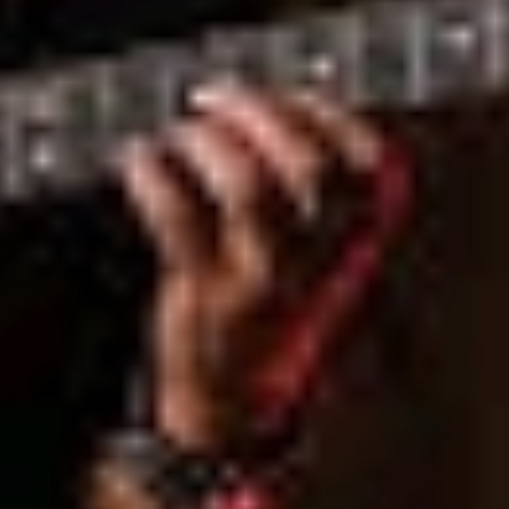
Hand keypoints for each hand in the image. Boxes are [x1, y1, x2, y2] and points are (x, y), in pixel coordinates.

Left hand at [117, 81, 405, 453]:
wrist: (228, 414)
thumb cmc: (266, 326)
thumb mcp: (315, 267)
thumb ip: (308, 199)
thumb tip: (276, 113)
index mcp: (357, 250)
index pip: (370, 165)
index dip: (328, 115)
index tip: (287, 94)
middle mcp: (318, 264)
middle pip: (306, 164)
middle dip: (257, 112)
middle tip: (213, 101)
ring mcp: (261, 280)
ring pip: (244, 184)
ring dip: (204, 139)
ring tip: (179, 133)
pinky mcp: (204, 295)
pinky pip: (176, 217)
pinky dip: (152, 175)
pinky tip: (139, 161)